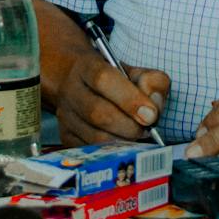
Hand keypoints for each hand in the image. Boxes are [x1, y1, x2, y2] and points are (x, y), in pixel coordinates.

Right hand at [53, 52, 171, 144]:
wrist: (80, 84)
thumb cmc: (114, 80)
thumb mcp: (135, 71)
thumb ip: (152, 82)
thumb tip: (154, 106)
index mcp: (87, 66)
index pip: (104, 79)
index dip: (130, 99)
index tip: (151, 115)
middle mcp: (70, 90)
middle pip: (98, 113)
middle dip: (129, 126)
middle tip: (147, 129)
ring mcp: (65, 116)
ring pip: (94, 137)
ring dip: (124, 141)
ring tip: (138, 137)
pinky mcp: (66, 136)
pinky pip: (92, 151)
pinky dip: (113, 152)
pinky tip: (125, 145)